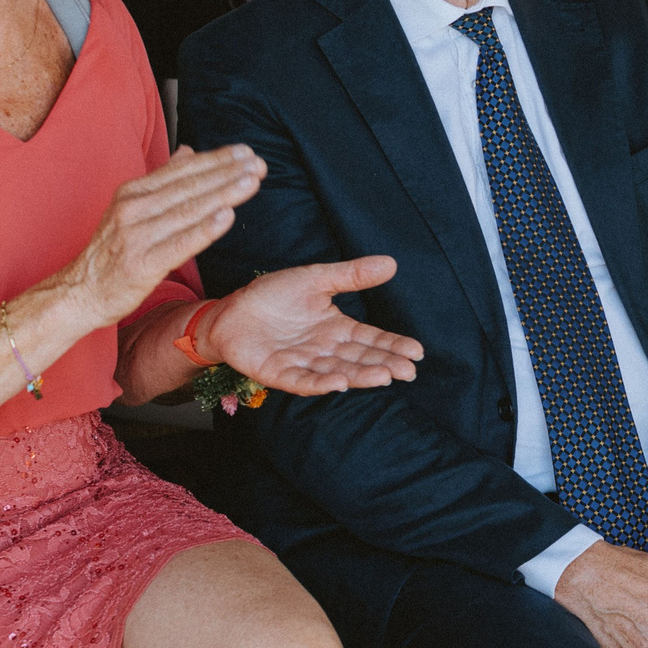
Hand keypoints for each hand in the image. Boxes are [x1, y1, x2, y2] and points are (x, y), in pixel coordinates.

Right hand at [61, 146, 264, 324]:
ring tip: (252, 181)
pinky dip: (204, 229)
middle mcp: (133, 208)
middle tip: (258, 163)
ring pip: (188, 210)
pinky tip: (227, 217)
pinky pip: (179, 244)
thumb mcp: (131, 209)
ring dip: (223, 193)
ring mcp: (136, 236)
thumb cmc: (112, 252)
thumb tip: (189, 151)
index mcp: (133, 192)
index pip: (182, 170)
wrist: (80, 293)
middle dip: (227, 172)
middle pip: (189, 186)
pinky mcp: (142, 264)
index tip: (246, 152)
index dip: (215, 159)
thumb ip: (162, 181)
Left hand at [200, 256, 424, 393]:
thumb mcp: (316, 278)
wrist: (230, 311)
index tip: (417, 352)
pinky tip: (338, 384)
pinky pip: (301, 381)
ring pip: (336, 372)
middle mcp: (323, 350)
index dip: (393, 346)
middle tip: (408, 371)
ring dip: (359, 376)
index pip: (370, 340)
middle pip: (359, 360)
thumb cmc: (273, 296)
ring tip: (384, 376)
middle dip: (384, 365)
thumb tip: (391, 263)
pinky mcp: (278, 373)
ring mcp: (302, 364)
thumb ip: (351, 275)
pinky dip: (319, 384)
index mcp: (335, 329)